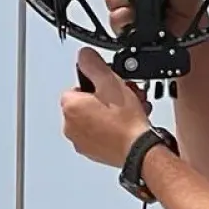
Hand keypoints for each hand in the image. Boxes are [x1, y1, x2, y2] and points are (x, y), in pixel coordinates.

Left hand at [61, 48, 153, 167]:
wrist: (139, 150)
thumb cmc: (125, 122)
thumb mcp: (110, 81)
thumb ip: (93, 64)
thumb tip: (84, 56)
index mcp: (70, 107)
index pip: (78, 85)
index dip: (97, 83)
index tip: (111, 86)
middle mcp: (70, 126)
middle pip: (86, 102)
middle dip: (105, 99)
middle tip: (122, 99)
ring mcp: (81, 141)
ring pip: (94, 118)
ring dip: (110, 113)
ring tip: (127, 113)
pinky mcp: (93, 152)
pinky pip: (100, 134)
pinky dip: (111, 129)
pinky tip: (126, 126)